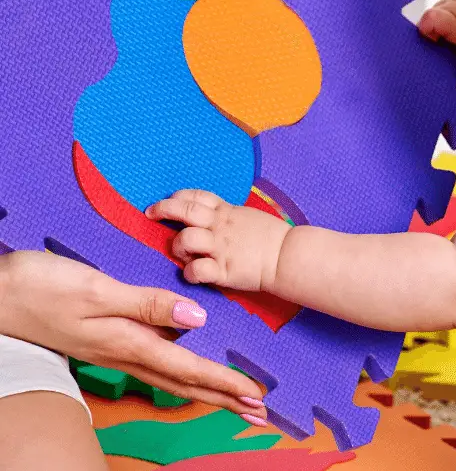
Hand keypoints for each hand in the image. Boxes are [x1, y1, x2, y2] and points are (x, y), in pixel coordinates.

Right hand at [0, 250, 266, 417]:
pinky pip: (158, 360)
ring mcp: (116, 349)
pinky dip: (184, 368)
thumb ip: (147, 304)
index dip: (226, 383)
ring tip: (237, 396)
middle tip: (261, 411)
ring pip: (173, 375)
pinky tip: (193, 363)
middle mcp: (126, 352)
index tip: (258, 396)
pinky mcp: (108, 339)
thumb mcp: (97, 291)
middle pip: (186, 383)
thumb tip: (198, 319)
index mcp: (129, 343)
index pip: (189, 369)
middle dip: (225, 398)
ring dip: (208, 387)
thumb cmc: (41, 288)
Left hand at [146, 189, 289, 291]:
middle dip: (163, 209)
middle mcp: (220, 227)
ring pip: (185, 239)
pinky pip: (196, 270)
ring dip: (178, 246)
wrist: (288, 256)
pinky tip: (193, 274)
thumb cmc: (272, 238)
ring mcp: (220, 248)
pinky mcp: (224, 270)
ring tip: (182, 254)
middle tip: (151, 213)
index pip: (197, 196)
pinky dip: (190, 272)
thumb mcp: (249, 217)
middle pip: (184, 210)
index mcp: (227, 212)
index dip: (177, 196)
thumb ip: (229, 216)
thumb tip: (215, 217)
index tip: (167, 200)